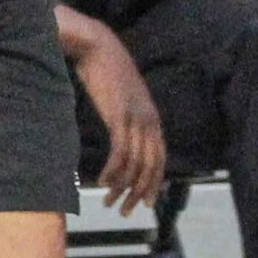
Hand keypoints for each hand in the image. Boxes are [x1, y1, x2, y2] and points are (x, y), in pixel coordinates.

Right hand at [71, 18, 164, 214]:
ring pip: (135, 164)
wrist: (98, 47)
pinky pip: (120, 152)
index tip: (144, 202)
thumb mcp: (122, 99)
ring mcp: (136, 119)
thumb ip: (126, 117)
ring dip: (122, 187)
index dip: (154, 183)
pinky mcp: (119, 117)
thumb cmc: (105, 72)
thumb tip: (121, 135)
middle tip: (125, 211)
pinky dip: (113, 171)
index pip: (160, 159)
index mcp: (152, 118)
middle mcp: (149, 121)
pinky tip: (102, 182)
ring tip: (109, 201)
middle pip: (150, 167)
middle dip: (139, 193)